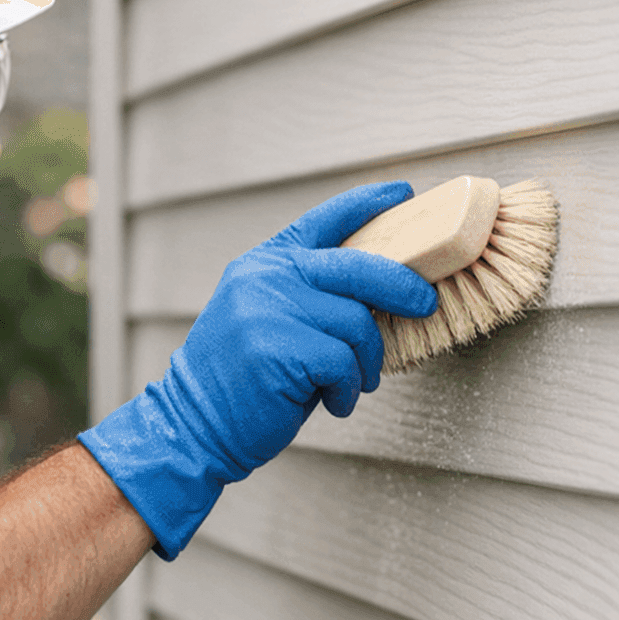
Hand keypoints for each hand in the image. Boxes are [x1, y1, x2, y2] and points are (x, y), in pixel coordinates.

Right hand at [78, 181, 437, 557]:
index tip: (402, 193)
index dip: (367, 204)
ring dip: (365, 362)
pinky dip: (346, 390)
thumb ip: (312, 296)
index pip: (324, 220)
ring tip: (349, 384)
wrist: (193, 426)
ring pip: (356, 323)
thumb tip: (386, 290)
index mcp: (264, 263)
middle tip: (425, 304)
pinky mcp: (278, 348)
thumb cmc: (245, 379)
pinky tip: (330, 402)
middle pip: (358, 266)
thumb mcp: (269, 318)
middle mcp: (266, 277)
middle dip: (402, 285)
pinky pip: (343, 362)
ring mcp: (269, 309)